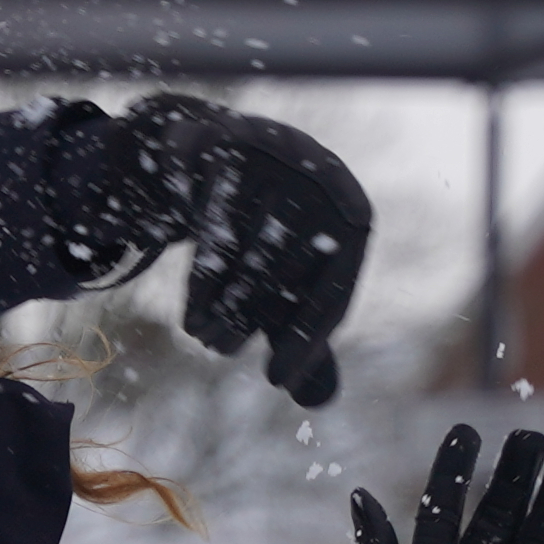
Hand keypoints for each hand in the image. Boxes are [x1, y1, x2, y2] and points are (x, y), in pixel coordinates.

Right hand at [109, 96, 368, 406]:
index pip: (335, 284)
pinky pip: (209, 219)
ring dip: (223, 302)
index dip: (308, 338)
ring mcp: (271, 153)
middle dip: (252, 316)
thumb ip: (306, 338)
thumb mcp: (290, 285)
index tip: (277, 381)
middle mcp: (318, 174)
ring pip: (245, 244)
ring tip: (207, 339)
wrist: (223, 159)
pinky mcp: (222, 142)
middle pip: (286, 263)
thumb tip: (321, 401)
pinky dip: (201, 275)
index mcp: (349, 211)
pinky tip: (193, 313)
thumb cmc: (270, 234)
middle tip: (226, 353)